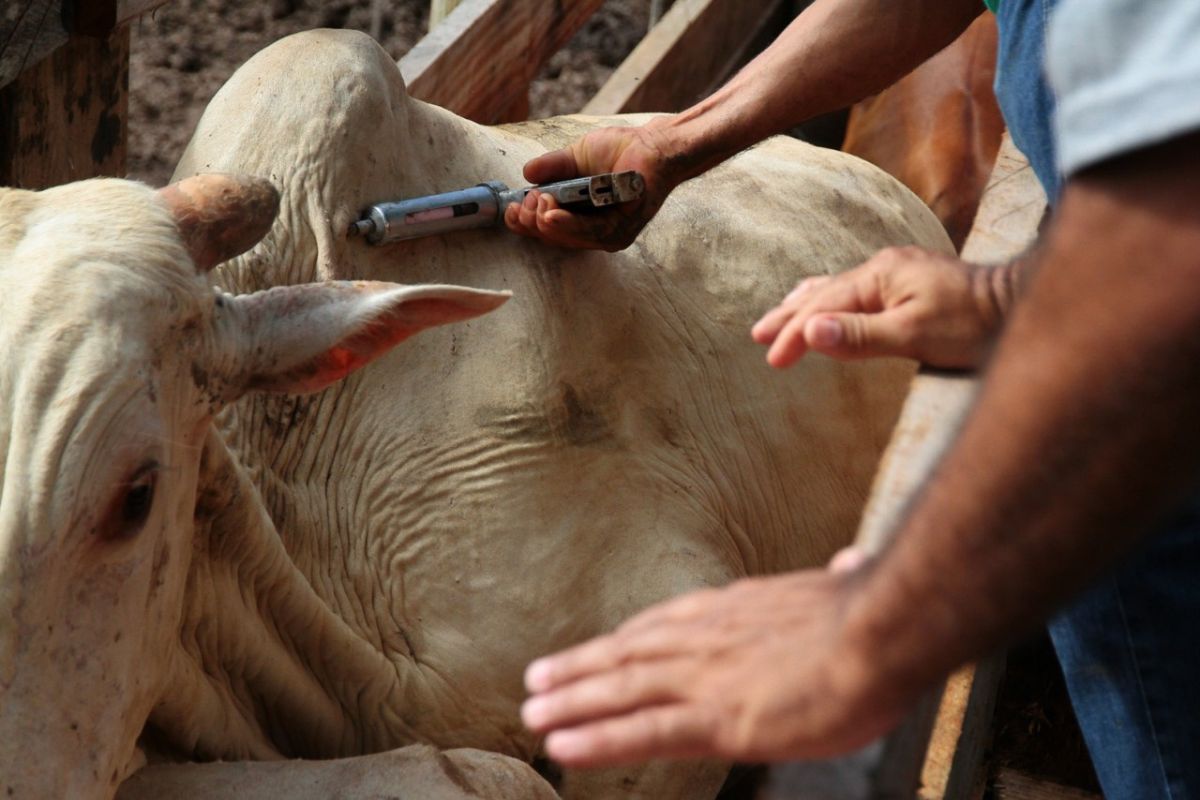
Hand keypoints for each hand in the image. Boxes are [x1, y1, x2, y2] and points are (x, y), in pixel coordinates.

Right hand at [504, 121, 681, 250]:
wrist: (653, 145)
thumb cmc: (620, 151)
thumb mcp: (576, 157)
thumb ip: (553, 168)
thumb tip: (526, 174)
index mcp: (578, 217)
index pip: (545, 229)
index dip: (524, 222)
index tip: (512, 206)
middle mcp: (592, 233)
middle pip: (552, 238)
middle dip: (532, 222)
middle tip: (528, 200)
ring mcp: (608, 235)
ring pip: (567, 238)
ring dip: (546, 222)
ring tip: (537, 203)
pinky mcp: (621, 230)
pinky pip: (589, 232)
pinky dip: (567, 224)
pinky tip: (550, 215)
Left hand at [520, 569, 910, 766]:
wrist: (881, 632)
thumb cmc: (874, 618)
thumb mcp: (847, 587)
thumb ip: (835, 581)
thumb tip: (851, 560)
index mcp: (735, 610)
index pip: (666, 625)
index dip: (625, 639)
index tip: (598, 646)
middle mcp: (706, 638)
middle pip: (628, 654)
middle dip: (580, 668)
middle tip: (538, 678)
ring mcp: (705, 678)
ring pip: (620, 690)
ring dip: (572, 701)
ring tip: (534, 711)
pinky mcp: (715, 718)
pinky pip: (641, 732)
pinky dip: (596, 738)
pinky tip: (561, 746)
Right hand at [751, 246, 1007, 368]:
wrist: (1018, 304)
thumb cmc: (971, 325)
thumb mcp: (913, 335)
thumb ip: (859, 335)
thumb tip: (810, 331)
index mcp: (879, 276)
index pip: (823, 309)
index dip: (794, 335)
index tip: (772, 360)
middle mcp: (883, 266)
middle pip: (823, 293)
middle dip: (789, 316)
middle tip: (757, 336)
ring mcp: (896, 271)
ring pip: (838, 288)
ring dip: (805, 304)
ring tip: (779, 315)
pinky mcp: (908, 281)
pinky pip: (857, 289)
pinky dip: (831, 299)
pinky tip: (828, 302)